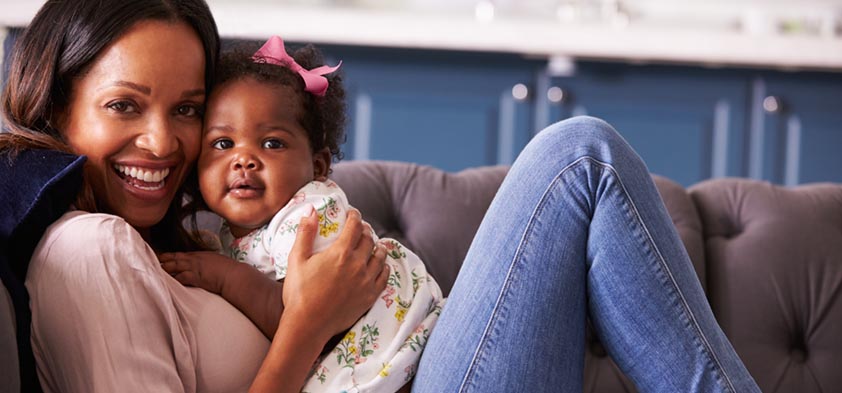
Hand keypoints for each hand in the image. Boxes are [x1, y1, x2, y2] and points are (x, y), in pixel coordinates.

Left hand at [159, 251, 237, 293]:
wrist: (234, 276)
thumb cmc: (228, 270)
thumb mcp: (216, 261)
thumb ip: (207, 261)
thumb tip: (204, 265)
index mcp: (199, 255)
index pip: (180, 254)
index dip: (169, 256)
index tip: (161, 256)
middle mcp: (194, 259)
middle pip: (174, 258)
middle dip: (162, 260)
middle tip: (150, 261)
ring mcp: (194, 268)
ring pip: (174, 266)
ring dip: (164, 269)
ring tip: (153, 271)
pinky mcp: (195, 277)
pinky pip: (180, 277)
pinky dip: (172, 279)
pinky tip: (165, 282)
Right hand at [282, 207, 388, 341]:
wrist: (308, 325)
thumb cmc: (299, 292)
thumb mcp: (297, 259)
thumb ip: (305, 233)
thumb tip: (311, 211)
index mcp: (340, 253)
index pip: (354, 226)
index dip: (354, 216)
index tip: (352, 214)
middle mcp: (358, 264)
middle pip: (368, 239)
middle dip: (365, 230)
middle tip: (359, 229)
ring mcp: (366, 281)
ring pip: (380, 256)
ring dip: (377, 246)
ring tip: (373, 244)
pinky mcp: (370, 296)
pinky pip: (384, 276)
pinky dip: (384, 267)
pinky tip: (381, 265)